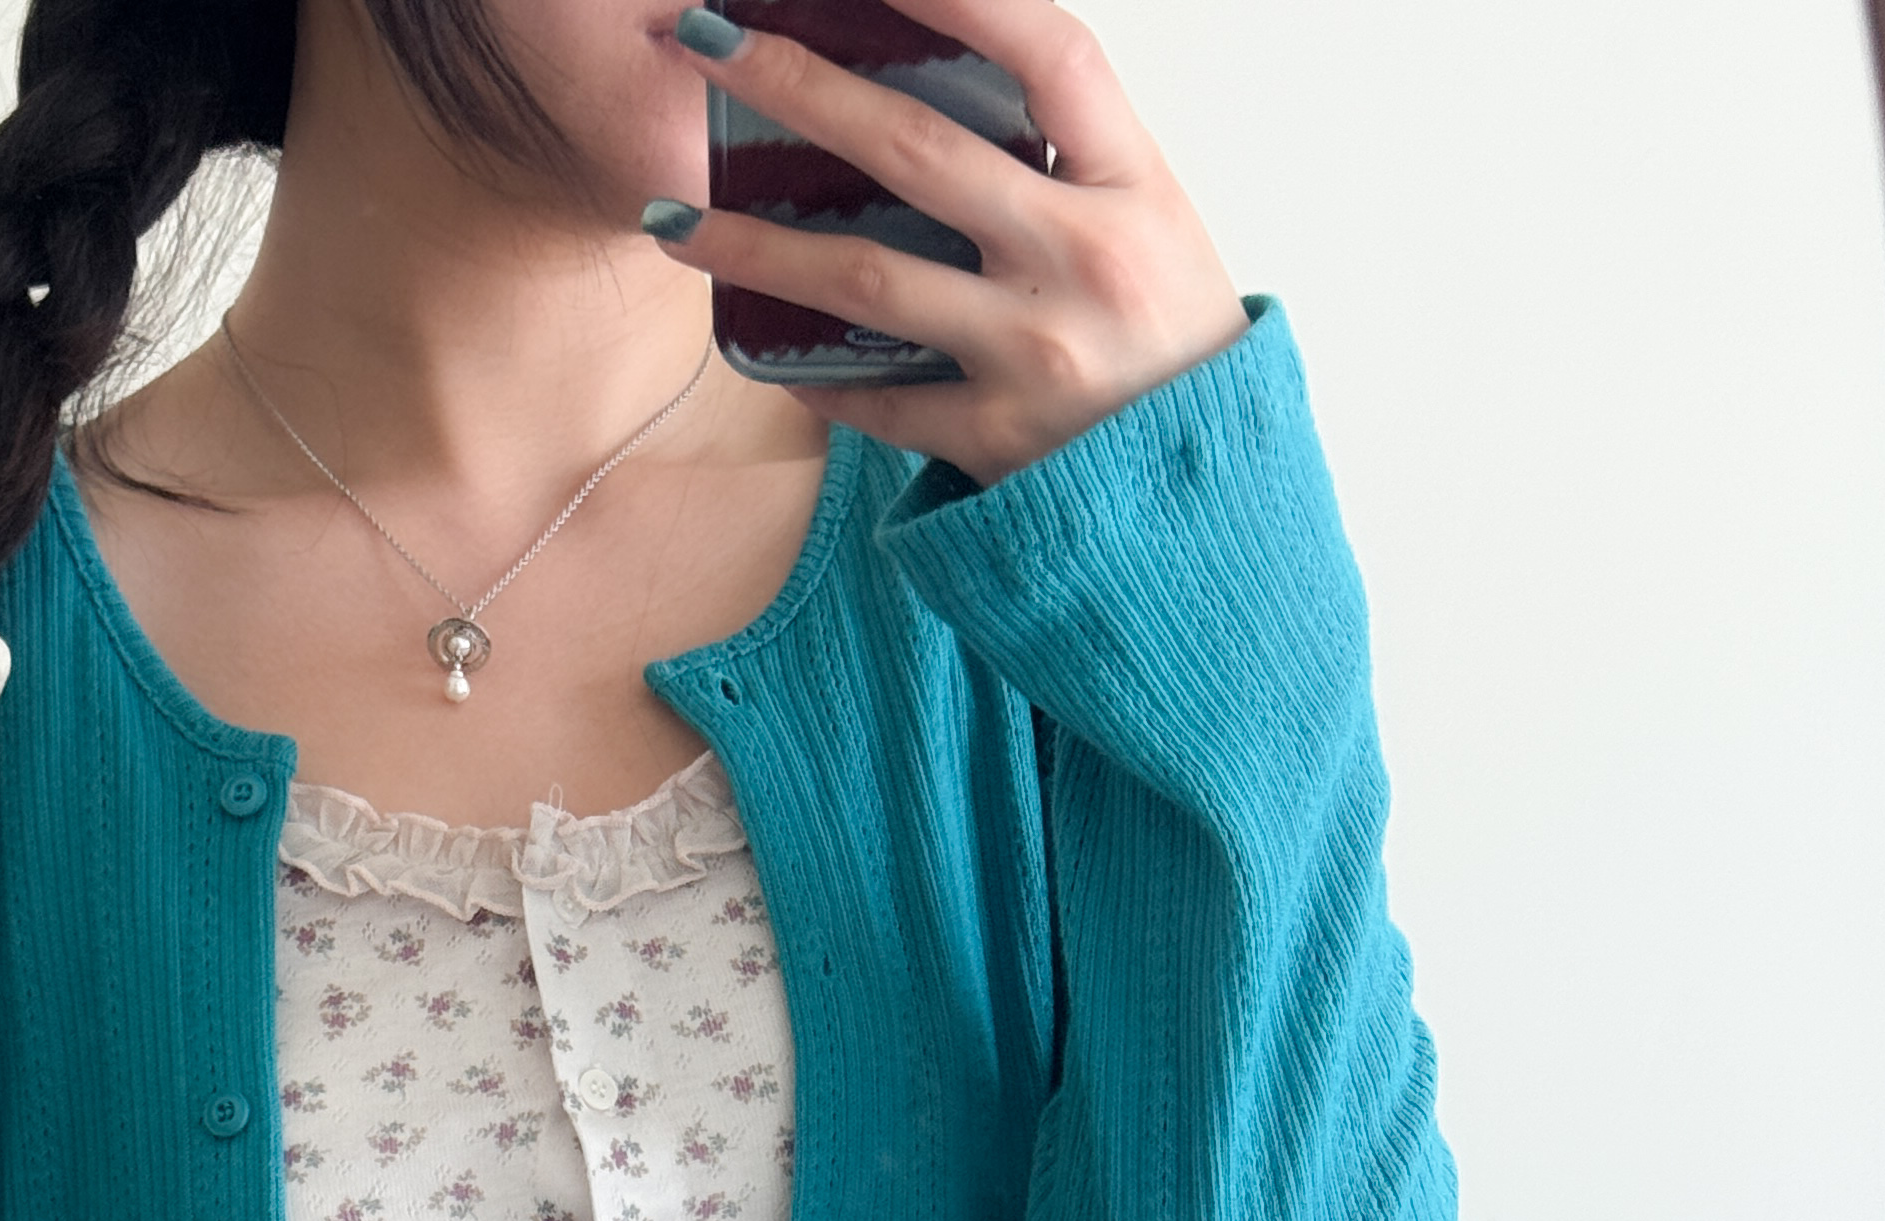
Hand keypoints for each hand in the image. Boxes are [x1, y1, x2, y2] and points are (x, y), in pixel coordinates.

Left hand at [655, 3, 1248, 485]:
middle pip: (919, 150)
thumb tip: (946, 85)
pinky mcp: (998, 444)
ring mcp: (1037, 355)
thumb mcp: (1155, 227)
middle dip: (799, 86)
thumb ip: (1070, 161)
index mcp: (1136, 185)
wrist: (1210, 510)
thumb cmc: (1175, 349)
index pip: (1048, 51)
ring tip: (674, 221)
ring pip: (867, 280)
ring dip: (754, 247)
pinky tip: (760, 349)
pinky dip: (816, 374)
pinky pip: (880, 399)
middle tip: (708, 42)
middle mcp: (1085, 259)